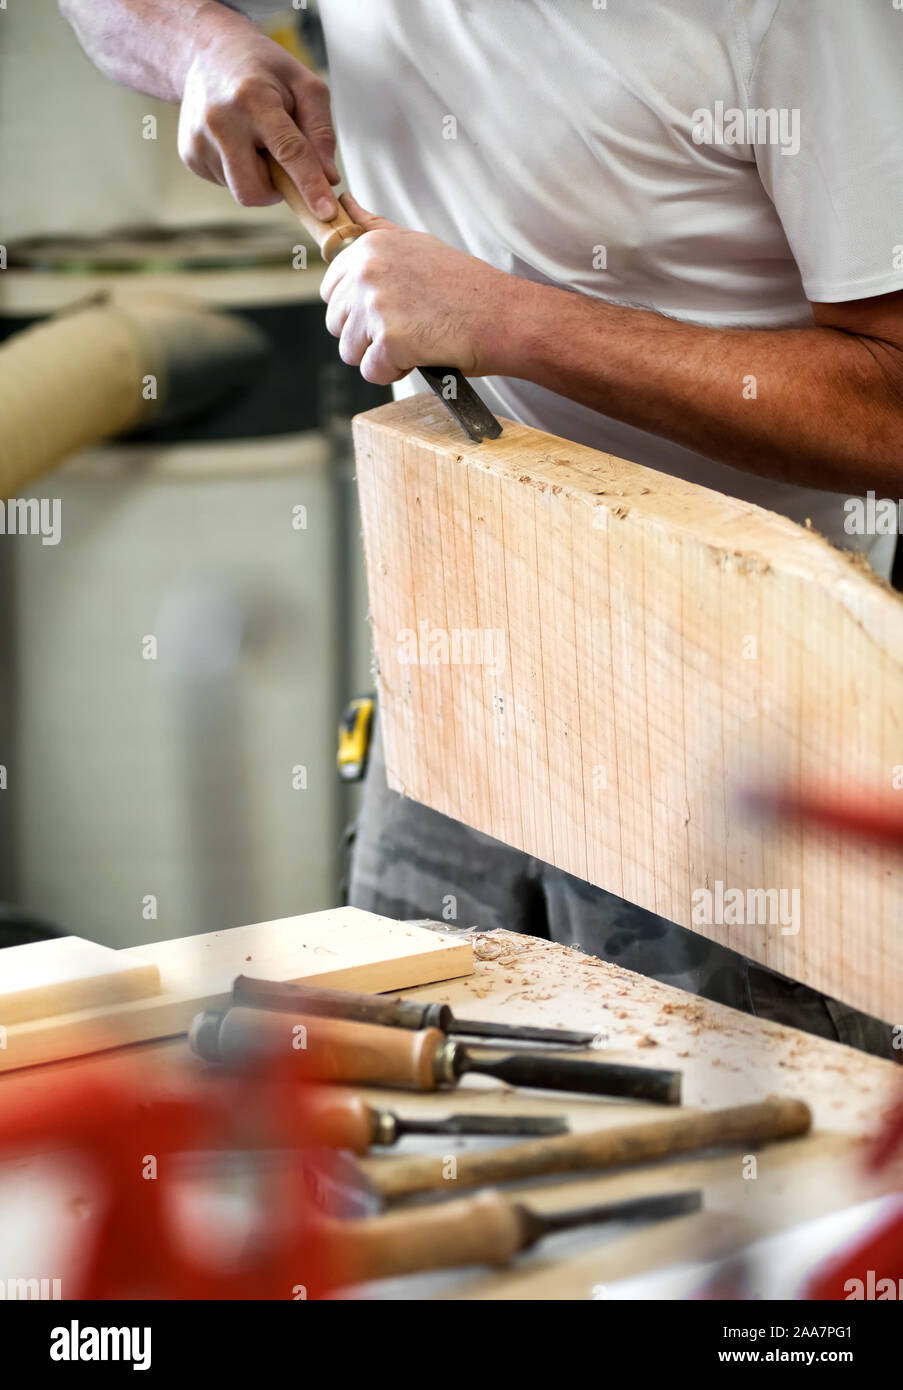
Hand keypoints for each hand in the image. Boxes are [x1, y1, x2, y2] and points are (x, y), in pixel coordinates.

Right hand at [178, 6, 338, 216]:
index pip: (287, 151)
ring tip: (255, 138)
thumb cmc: (262, 69)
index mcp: (253, 98)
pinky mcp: (189, 155)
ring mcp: (198, 140)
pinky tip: (237, 141)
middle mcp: (220, 121)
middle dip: (276, 189)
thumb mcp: (304, 84)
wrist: (207, 52)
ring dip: (258, 176)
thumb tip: (328, 179)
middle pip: (254, 190)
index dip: (309, 185)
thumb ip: (321, 131)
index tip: (326, 212)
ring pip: (241, 190)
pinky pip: (226, 183)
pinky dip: (240, 171)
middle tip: (282, 160)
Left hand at [320, 195, 517, 384]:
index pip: (332, 290)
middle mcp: (367, 272)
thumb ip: (375, 229)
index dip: (359, 308)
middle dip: (367, 334)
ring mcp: (376, 305)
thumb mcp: (417, 243)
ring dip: (379, 355)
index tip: (392, 308)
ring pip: (350, 351)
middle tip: (408, 326)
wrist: (502, 316)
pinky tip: (420, 353)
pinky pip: (372, 372)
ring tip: (415, 340)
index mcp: (370, 247)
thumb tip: (344, 200)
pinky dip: (395, 372)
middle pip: (337, 323)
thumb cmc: (466, 287)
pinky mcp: (389, 340)